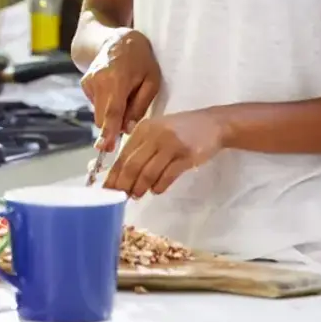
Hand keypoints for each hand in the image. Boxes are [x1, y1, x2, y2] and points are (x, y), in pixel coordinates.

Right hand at [81, 30, 160, 152]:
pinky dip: (106, 103)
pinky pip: (96, 105)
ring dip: (111, 112)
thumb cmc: (140, 59)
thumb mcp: (151, 79)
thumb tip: (128, 128)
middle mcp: (98, 82)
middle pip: (103, 118)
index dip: (109, 132)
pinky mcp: (84, 84)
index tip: (104, 148)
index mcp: (117, 80)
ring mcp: (88, 83)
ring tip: (123, 93)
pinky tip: (114, 88)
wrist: (115, 39)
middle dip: (115, 125)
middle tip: (129, 115)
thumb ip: (140, 105)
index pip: (112, 112)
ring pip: (99, 113)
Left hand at [102, 109, 226, 198]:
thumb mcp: (157, 131)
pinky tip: (156, 190)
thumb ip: (140, 148)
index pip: (123, 155)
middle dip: (124, 184)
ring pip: (148, 172)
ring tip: (137, 195)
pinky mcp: (186, 155)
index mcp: (144, 128)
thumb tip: (122, 174)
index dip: (114, 175)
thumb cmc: (181, 130)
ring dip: (140, 188)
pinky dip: (159, 186)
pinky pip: (167, 176)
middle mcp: (155, 135)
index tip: (107, 190)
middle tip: (121, 197)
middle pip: (133, 165)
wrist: (212, 124)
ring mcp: (171, 144)